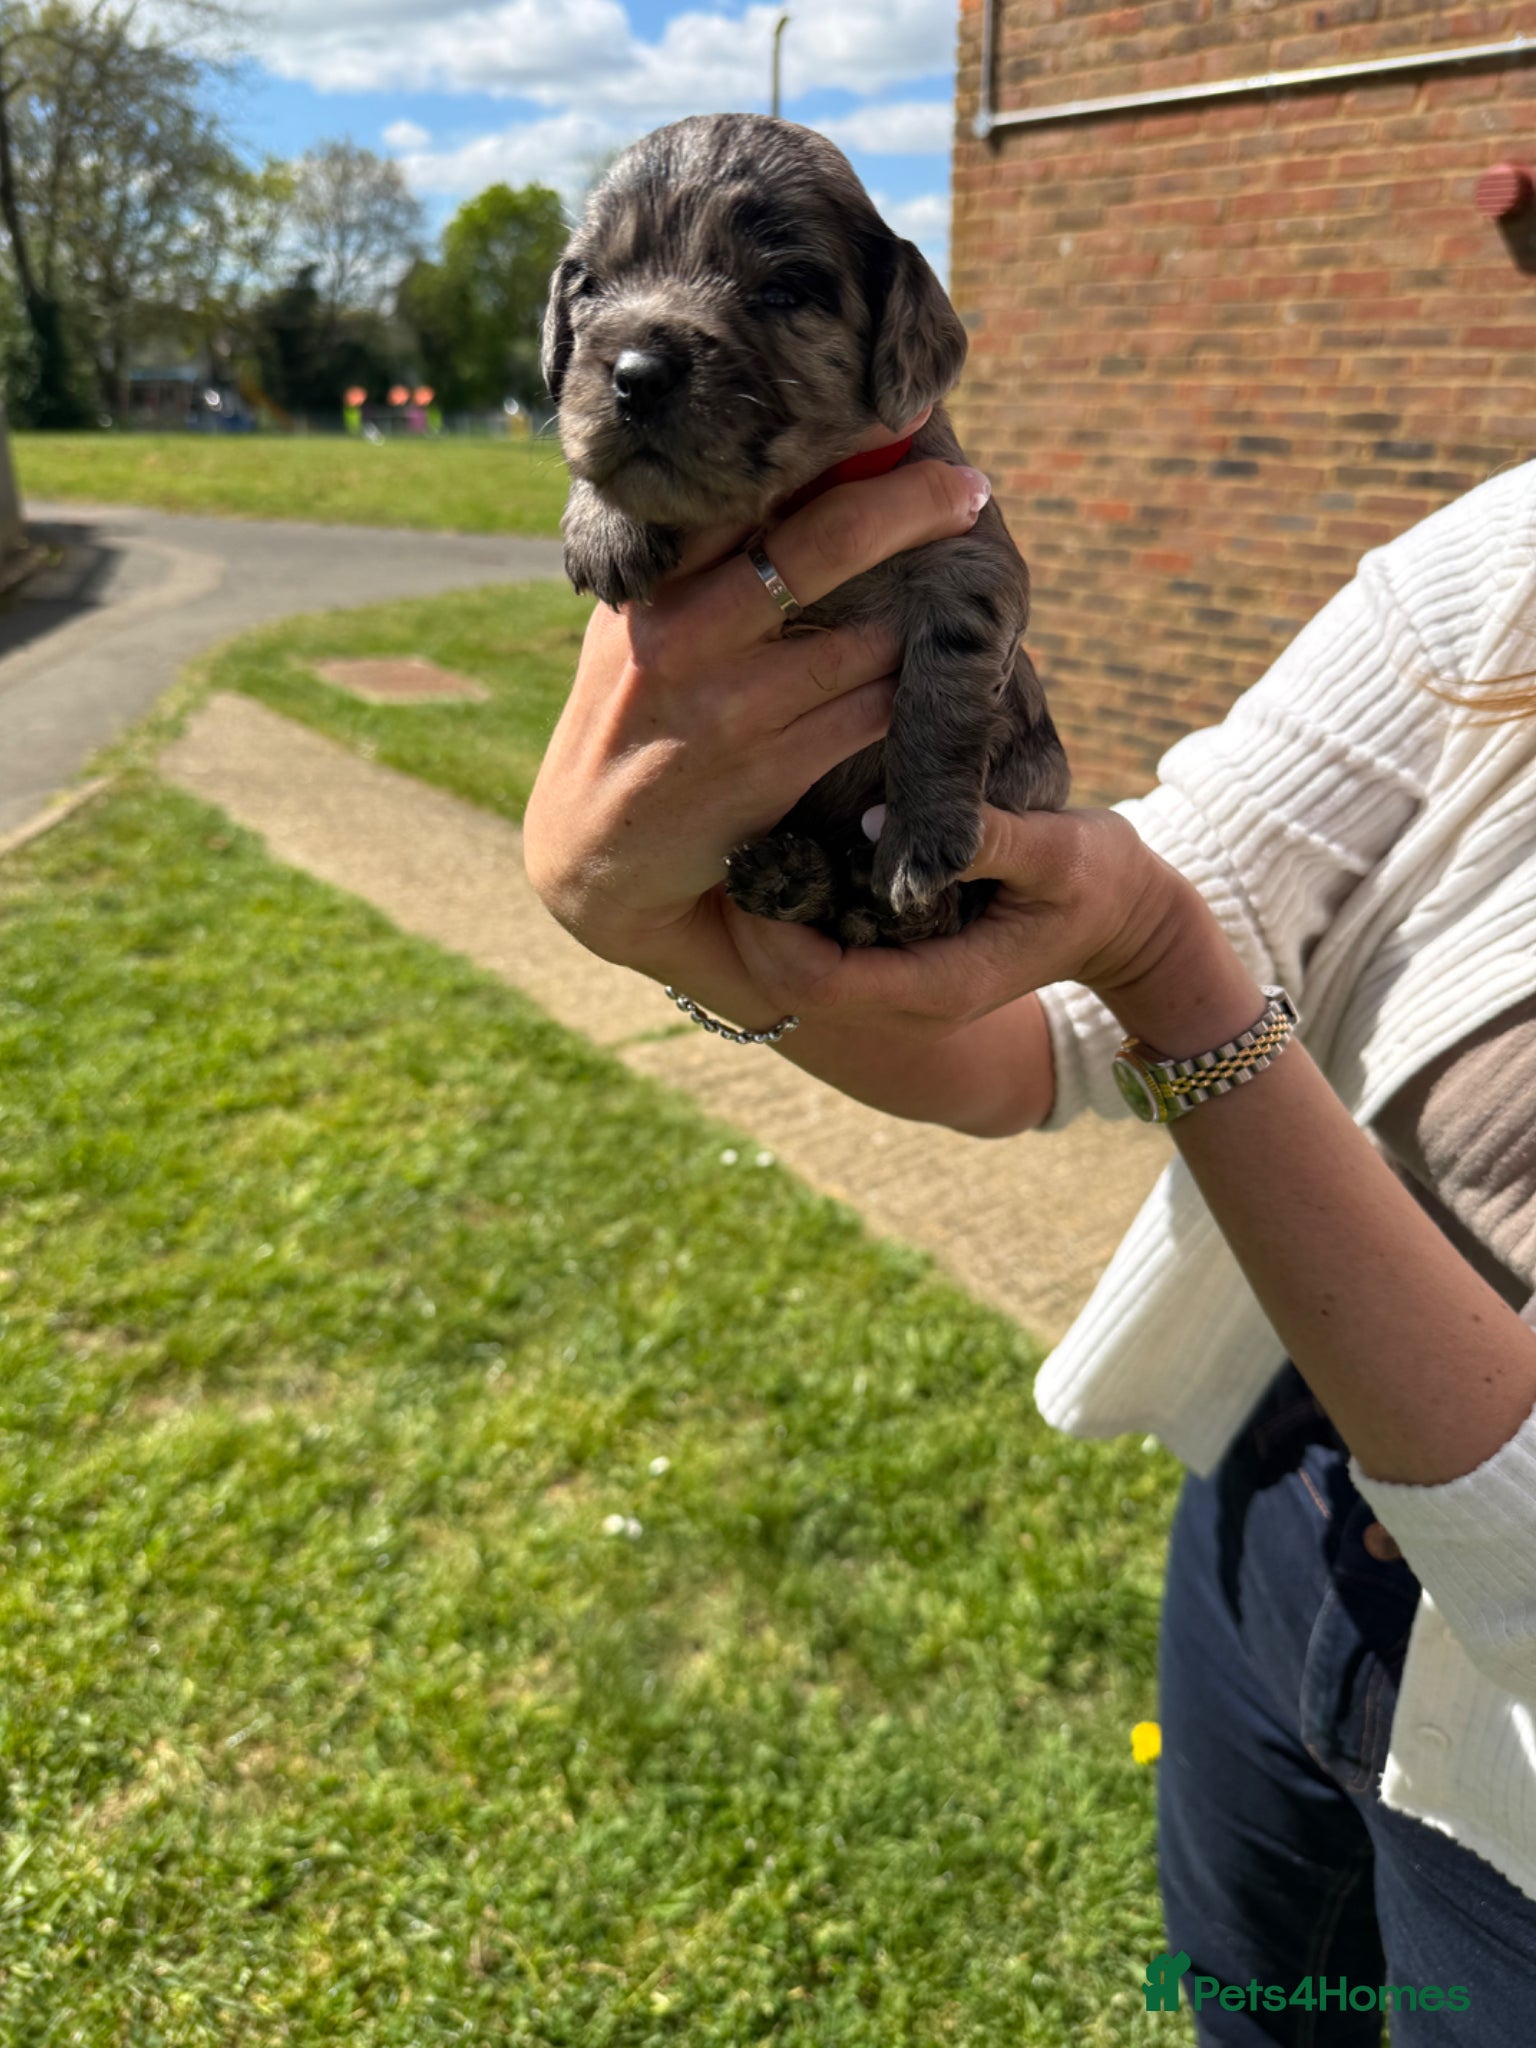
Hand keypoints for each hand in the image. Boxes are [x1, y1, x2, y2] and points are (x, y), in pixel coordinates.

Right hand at [523, 421, 989, 987]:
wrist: (593, 858)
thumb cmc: (631, 721)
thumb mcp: (634, 630)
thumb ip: (689, 563)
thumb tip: (770, 474)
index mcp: (652, 584)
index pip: (740, 489)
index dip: (826, 449)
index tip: (893, 415)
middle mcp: (681, 635)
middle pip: (819, 544)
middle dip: (909, 507)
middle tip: (970, 491)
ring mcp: (726, 707)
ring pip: (864, 639)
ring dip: (921, 618)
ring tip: (967, 589)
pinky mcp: (765, 774)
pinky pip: (869, 719)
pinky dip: (909, 697)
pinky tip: (934, 682)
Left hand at [727, 801, 1263, 1055]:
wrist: (1128, 919)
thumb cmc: (1100, 883)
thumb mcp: (1060, 851)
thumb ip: (983, 840)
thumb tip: (889, 815)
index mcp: (934, 988)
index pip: (814, 979)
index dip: (766, 926)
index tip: (750, 854)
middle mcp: (903, 997)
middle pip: (786, 977)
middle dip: (748, 916)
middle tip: (726, 833)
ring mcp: (897, 983)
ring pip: (795, 961)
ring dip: (764, 905)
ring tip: (742, 825)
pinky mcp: (894, 954)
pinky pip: (820, 939)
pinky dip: (794, 896)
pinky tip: (783, 830)